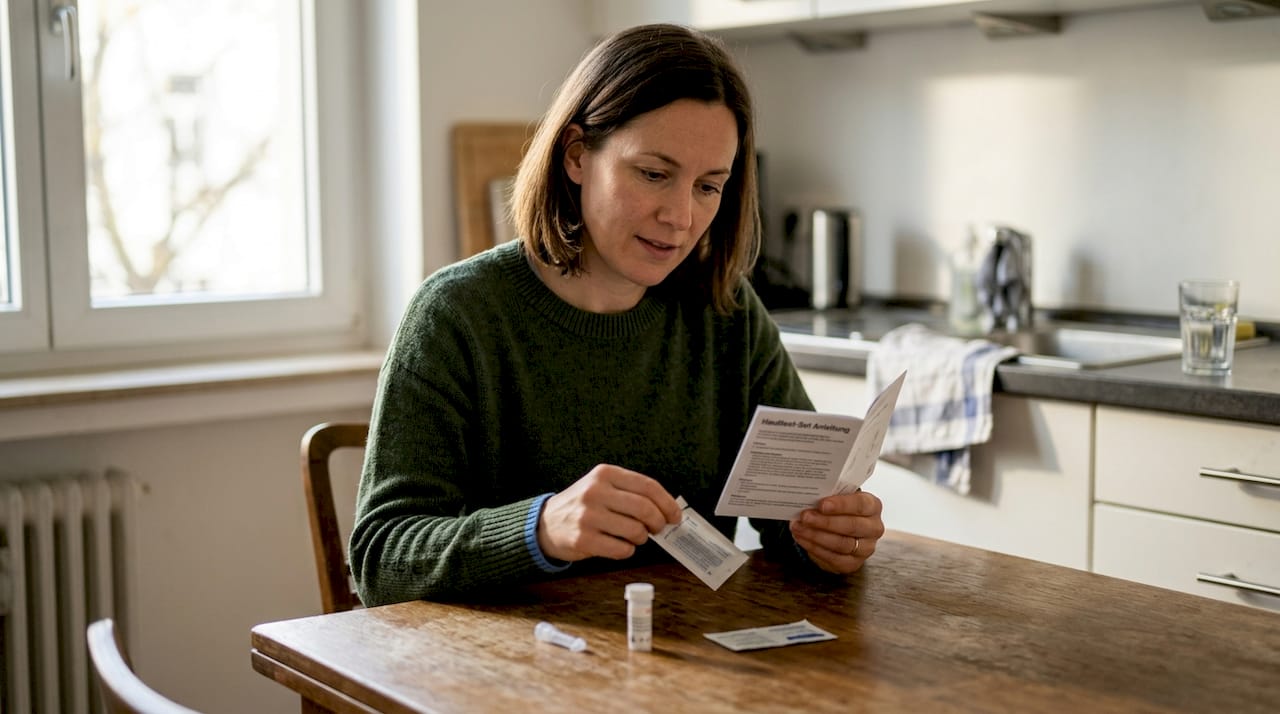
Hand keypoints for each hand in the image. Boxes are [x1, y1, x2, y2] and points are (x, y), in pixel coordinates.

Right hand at [537, 464, 681, 562]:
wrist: (547, 523)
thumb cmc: (583, 506)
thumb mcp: (602, 487)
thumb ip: (631, 493)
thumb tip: (667, 510)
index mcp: (605, 474)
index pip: (648, 486)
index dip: (667, 503)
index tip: (675, 516)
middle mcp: (596, 492)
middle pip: (645, 508)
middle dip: (658, 522)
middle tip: (658, 529)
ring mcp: (588, 516)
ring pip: (635, 531)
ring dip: (642, 538)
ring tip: (635, 537)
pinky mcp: (583, 539)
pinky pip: (621, 549)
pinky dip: (627, 550)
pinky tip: (620, 545)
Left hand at [789, 489, 883, 574]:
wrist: (841, 531)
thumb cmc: (839, 509)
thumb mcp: (837, 499)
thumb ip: (828, 497)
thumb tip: (807, 498)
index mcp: (873, 506)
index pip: (860, 505)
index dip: (841, 505)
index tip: (822, 504)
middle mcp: (874, 528)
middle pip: (851, 526)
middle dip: (825, 522)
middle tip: (805, 516)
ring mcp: (865, 548)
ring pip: (841, 544)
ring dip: (816, 535)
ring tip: (799, 527)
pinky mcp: (853, 563)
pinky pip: (833, 558)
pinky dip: (814, 548)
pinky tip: (801, 538)